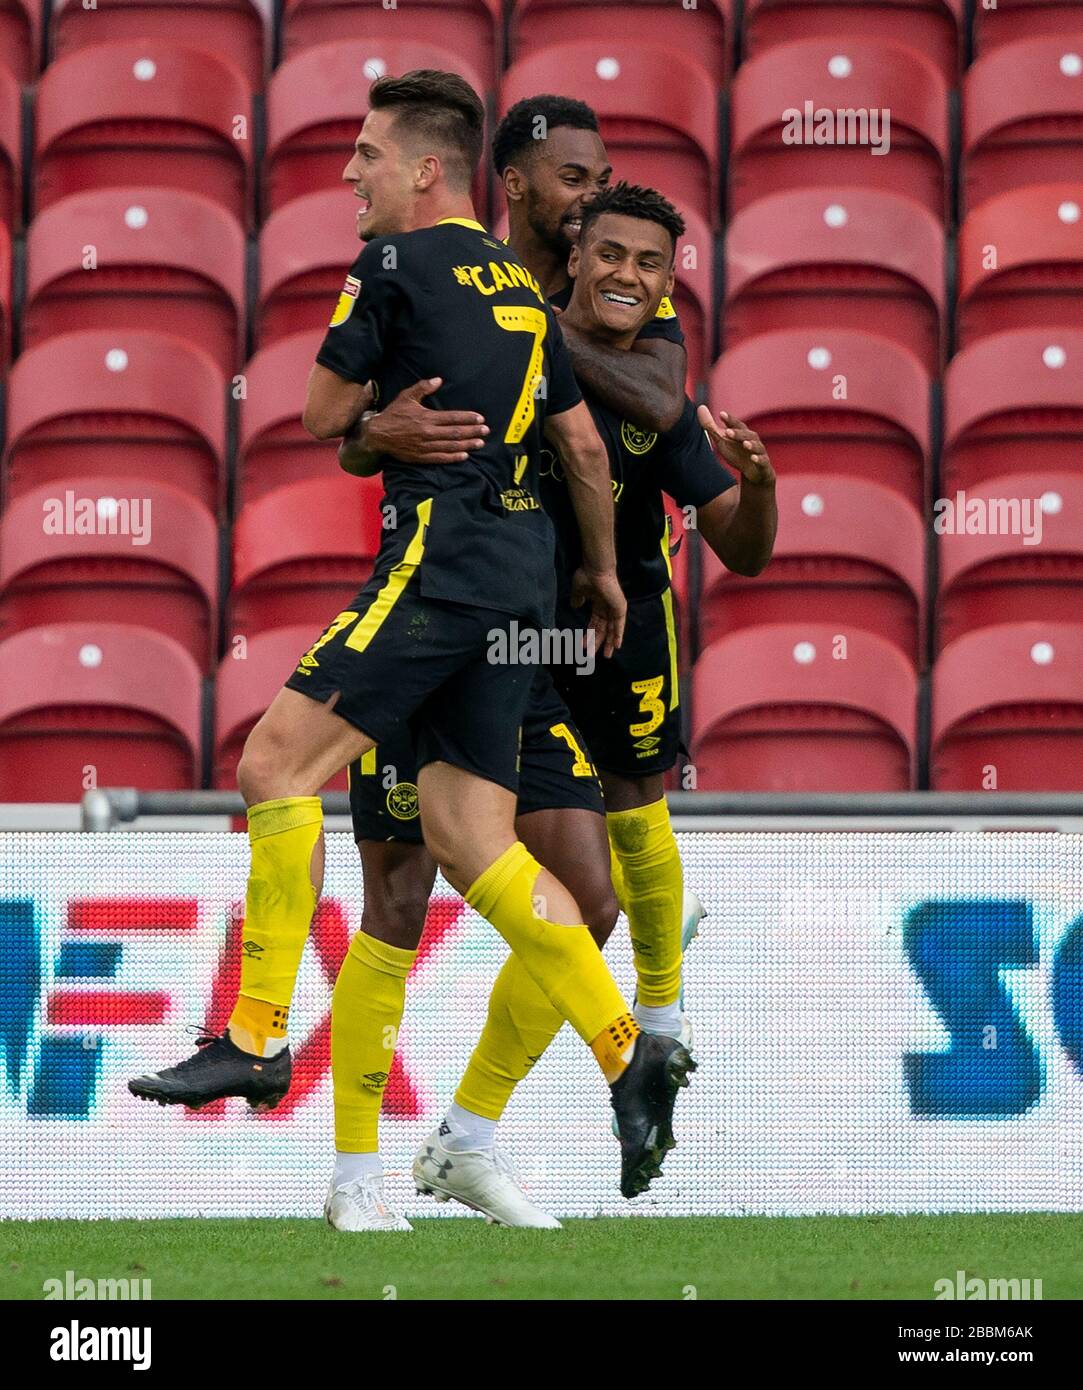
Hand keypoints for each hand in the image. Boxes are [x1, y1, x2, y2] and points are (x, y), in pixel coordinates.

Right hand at [366, 378, 488, 463]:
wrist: (378, 435)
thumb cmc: (394, 414)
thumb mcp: (406, 397)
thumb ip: (423, 388)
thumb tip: (439, 380)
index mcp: (426, 417)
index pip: (452, 418)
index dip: (467, 418)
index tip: (480, 418)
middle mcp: (428, 432)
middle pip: (455, 433)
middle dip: (472, 431)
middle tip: (486, 431)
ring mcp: (425, 446)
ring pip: (450, 446)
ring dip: (467, 444)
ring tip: (480, 443)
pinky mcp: (421, 457)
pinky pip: (440, 458)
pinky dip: (453, 457)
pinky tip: (464, 455)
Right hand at [570, 566, 625, 658]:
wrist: (595, 568)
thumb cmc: (587, 576)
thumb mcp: (579, 591)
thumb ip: (578, 599)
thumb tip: (576, 606)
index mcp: (599, 603)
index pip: (595, 623)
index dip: (590, 634)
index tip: (584, 646)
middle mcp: (608, 607)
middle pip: (603, 629)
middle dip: (598, 642)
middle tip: (593, 656)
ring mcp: (615, 607)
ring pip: (611, 629)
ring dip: (609, 642)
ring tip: (606, 656)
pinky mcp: (620, 607)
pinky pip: (619, 624)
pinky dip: (618, 635)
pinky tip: (617, 645)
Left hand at [697, 405, 774, 486]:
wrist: (753, 471)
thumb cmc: (736, 452)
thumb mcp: (722, 440)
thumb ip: (711, 426)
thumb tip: (700, 407)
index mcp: (742, 433)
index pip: (736, 424)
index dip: (729, 420)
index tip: (721, 415)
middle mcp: (752, 440)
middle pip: (746, 434)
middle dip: (738, 433)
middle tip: (727, 432)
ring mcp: (759, 451)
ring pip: (757, 446)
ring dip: (751, 445)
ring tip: (745, 444)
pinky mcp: (763, 464)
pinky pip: (762, 461)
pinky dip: (759, 459)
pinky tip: (753, 458)